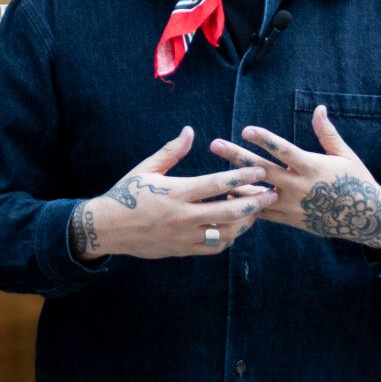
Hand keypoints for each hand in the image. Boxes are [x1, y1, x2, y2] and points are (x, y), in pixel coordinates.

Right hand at [72, 128, 277, 260]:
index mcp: (175, 192)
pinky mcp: (182, 250)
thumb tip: (189, 131)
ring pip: (226, 233)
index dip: (242, 177)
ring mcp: (184, 236)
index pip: (217, 184)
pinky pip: (214, 247)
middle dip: (255, 203)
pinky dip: (229, 238)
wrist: (108, 228)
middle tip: (272, 194)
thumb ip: (171, 151)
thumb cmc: (127, 193)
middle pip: (229, 212)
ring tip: (256, 211)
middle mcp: (182, 216)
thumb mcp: (146, 168)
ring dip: (245, 222)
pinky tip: (236, 227)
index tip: (260, 170)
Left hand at [211, 107, 380, 247]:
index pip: (283, 150)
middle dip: (237, 156)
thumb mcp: (345, 155)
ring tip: (215, 178)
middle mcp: (299, 185)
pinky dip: (247, 206)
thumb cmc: (357, 181)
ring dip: (236, 184)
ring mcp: (293, 204)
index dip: (264, 139)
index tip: (246, 130)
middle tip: (216, 145)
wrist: (366, 218)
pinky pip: (264, 213)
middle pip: (262, 169)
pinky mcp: (291, 219)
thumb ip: (327, 133)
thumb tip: (319, 108)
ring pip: (258, 193)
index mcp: (313, 166)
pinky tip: (231, 199)